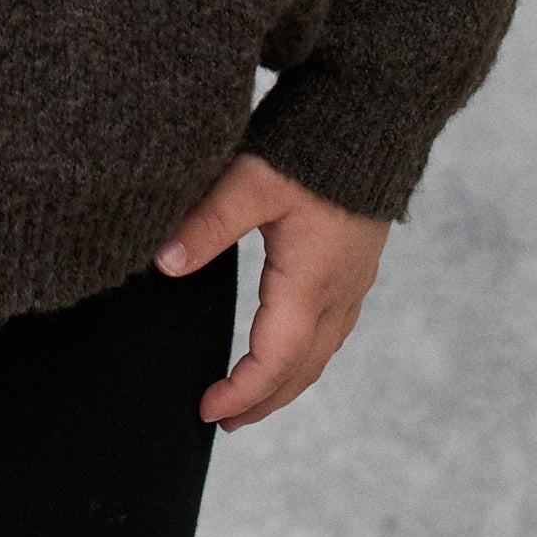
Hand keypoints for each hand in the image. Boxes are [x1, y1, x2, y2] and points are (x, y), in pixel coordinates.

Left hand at [156, 151, 390, 430]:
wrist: (373, 115)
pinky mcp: (358, 264)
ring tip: (251, 397)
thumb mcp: (251, 183)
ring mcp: (354, 281)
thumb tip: (163, 264)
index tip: (205, 411)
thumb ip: (206, 225)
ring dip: (285, 381)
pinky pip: (332, 331)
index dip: (241, 394)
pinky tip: (288, 347)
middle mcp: (338, 293)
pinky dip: (305, 355)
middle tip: (222, 420)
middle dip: (262, 401)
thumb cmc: (310, 148)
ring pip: (320, 353)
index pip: (273, 362)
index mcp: (309, 284)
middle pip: (300, 370)